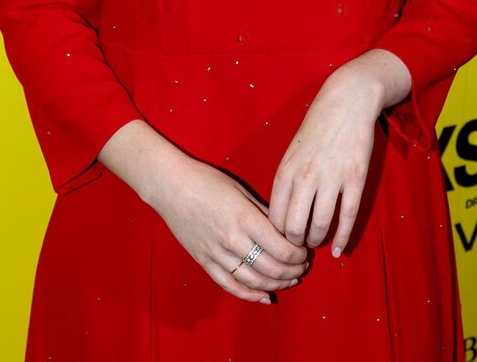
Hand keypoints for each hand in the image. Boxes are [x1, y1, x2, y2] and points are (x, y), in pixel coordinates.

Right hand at [99, 121, 307, 302]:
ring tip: (290, 280)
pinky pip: (230, 286)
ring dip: (277, 284)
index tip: (305, 252)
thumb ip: (263, 212)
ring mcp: (217, 254)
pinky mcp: (204, 262)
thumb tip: (284, 230)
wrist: (171, 187)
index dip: (298, 255)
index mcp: (245, 218)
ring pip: (254, 281)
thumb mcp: (241, 191)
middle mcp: (232, 240)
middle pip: (272, 267)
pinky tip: (265, 296)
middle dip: (293, 271)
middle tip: (302, 267)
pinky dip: (250, 295)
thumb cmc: (207, 181)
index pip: (282, 247)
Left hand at [268, 50, 411, 257]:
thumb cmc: (317, 126)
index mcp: (286, 170)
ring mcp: (331, 178)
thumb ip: (287, 180)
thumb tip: (283, 214)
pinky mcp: (355, 179)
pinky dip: (342, 239)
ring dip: (317, 240)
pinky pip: (347, 217)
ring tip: (317, 242)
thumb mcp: (292, 151)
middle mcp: (306, 177)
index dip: (277, 235)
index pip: (275, 216)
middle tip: (299, 245)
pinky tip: (337, 250)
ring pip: (320, 225)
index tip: (282, 240)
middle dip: (295, 243)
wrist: (347, 101)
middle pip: (294, 226)